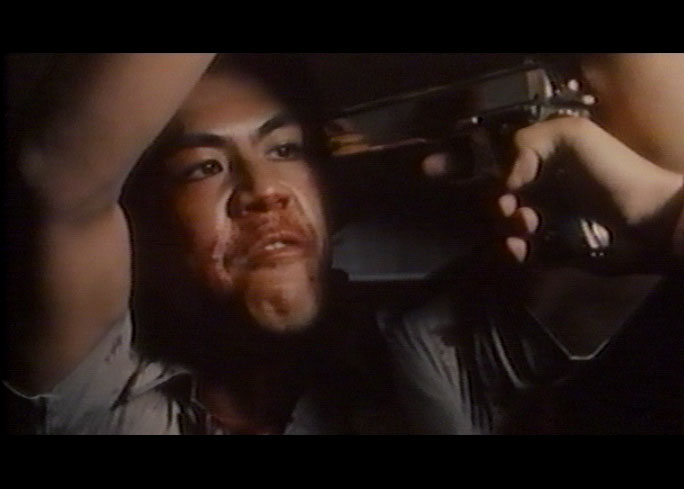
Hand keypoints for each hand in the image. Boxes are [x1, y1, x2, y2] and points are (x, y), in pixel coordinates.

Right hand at [499, 116, 683, 265]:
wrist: (650, 219)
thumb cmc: (614, 172)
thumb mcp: (574, 135)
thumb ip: (531, 139)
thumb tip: (508, 179)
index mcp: (548, 162)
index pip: (508, 167)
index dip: (499, 176)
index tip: (508, 185)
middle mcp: (546, 190)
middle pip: (504, 198)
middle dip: (502, 203)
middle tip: (513, 207)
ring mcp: (550, 223)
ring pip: (509, 227)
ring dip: (508, 227)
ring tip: (528, 225)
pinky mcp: (555, 251)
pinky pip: (523, 253)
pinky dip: (514, 251)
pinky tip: (519, 248)